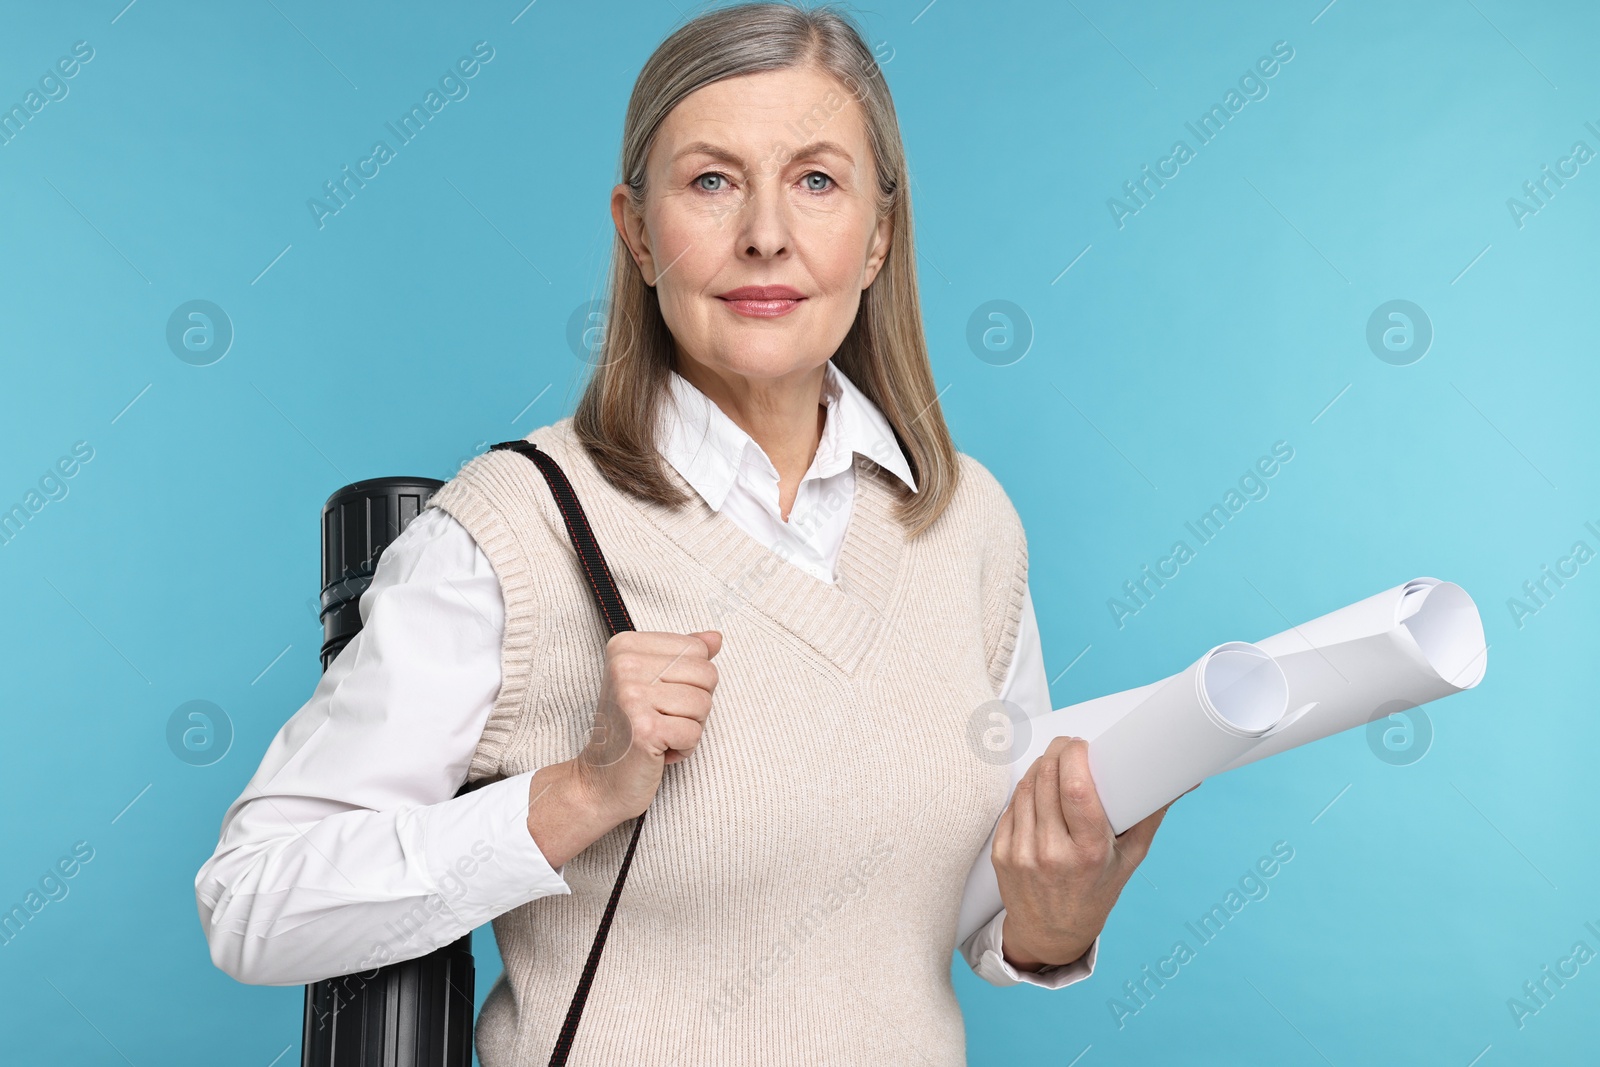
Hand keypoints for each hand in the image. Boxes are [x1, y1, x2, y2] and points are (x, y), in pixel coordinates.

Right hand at [577, 629, 722, 818]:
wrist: (600, 779)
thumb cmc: (631, 729)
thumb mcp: (654, 683)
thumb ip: (684, 656)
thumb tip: (715, 637)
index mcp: (626, 646)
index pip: (697, 648)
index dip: (691, 680)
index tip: (659, 698)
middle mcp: (624, 665)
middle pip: (706, 674)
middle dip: (695, 705)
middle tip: (661, 719)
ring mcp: (632, 696)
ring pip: (704, 704)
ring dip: (690, 728)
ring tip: (660, 734)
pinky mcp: (644, 729)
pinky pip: (695, 733)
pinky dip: (684, 749)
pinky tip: (657, 751)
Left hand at [992, 736, 1196, 970]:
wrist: (1052, 933)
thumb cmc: (1097, 892)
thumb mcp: (1130, 858)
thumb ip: (1151, 814)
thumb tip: (1184, 779)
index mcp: (1089, 852)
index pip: (1076, 788)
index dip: (1075, 756)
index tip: (1081, 744)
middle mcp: (1053, 853)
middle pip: (1048, 779)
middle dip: (1057, 752)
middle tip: (1069, 746)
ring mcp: (1023, 854)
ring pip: (1026, 787)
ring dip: (1039, 766)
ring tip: (1055, 763)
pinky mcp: (1002, 854)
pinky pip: (1011, 806)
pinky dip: (1025, 790)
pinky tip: (1038, 788)